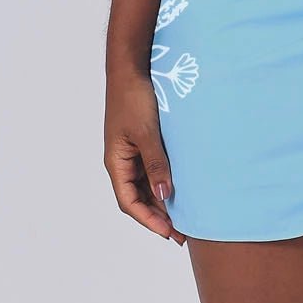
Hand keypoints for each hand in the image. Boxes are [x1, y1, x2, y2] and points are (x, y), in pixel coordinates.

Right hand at [103, 71, 186, 245]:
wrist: (132, 69)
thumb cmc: (134, 99)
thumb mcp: (147, 134)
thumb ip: (156, 164)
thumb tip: (165, 196)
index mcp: (116, 163)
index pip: (129, 202)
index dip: (149, 220)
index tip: (169, 233)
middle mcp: (122, 161)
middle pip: (138, 198)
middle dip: (159, 216)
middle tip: (183, 232)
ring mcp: (132, 152)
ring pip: (147, 185)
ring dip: (163, 200)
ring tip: (185, 216)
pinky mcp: (143, 142)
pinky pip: (153, 169)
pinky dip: (165, 181)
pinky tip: (181, 188)